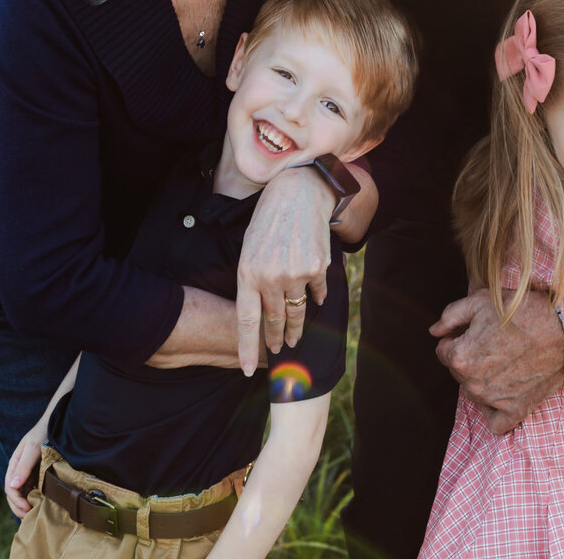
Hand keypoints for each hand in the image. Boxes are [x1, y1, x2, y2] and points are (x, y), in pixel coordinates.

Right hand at [3, 423, 45, 518]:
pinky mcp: (37, 475)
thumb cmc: (42, 434)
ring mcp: (28, 474)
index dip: (16, 501)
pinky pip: (32, 490)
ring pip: (22, 494)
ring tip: (32, 516)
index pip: (10, 488)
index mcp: (14, 465)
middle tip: (28, 517)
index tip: (25, 508)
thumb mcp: (32, 448)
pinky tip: (40, 506)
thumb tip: (13, 486)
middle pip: (14, 494)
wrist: (54, 424)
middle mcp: (19, 471)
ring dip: (25, 506)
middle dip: (18, 507)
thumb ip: (23, 466)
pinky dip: (33, 500)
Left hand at [235, 165, 333, 375]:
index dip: (247, 348)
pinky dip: (314, 299)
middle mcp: (270, 277)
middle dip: (275, 339)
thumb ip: (253, 281)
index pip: (247, 321)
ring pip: (296, 312)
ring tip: (294, 337)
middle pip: (273, 321)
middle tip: (278, 350)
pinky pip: (316, 293)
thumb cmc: (268, 221)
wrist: (298, 194)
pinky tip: (313, 302)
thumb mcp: (249, 249)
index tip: (246, 369)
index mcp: (248, 273)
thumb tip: (261, 311)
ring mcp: (295, 274)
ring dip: (295, 327)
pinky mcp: (317, 268)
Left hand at [431, 289, 563, 433]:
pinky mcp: (515, 411)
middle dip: (469, 358)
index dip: (457, 338)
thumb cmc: (521, 311)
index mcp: (460, 357)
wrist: (562, 329)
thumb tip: (435, 332)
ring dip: (482, 380)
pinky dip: (495, 411)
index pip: (443, 351)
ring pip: (474, 393)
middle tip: (493, 342)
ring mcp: (494, 400)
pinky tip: (503, 393)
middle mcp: (473, 383)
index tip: (477, 331)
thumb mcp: (479, 301)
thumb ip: (450, 316)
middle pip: (458, 372)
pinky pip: (495, 423)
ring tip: (505, 360)